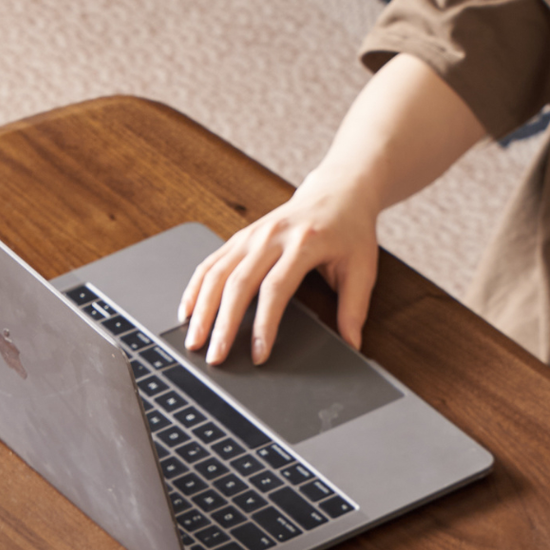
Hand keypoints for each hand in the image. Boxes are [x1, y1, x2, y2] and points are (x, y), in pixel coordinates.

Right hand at [177, 169, 379, 366]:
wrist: (337, 191)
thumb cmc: (350, 231)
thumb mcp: (362, 268)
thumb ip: (354, 309)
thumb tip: (352, 346)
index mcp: (303, 243)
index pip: (276, 289)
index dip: (264, 324)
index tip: (258, 355)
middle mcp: (272, 236)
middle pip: (238, 283)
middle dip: (223, 325)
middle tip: (215, 358)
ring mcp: (252, 234)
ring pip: (217, 273)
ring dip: (202, 310)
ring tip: (193, 341)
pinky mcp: (240, 236)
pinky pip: (211, 262)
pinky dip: (196, 288)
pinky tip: (187, 312)